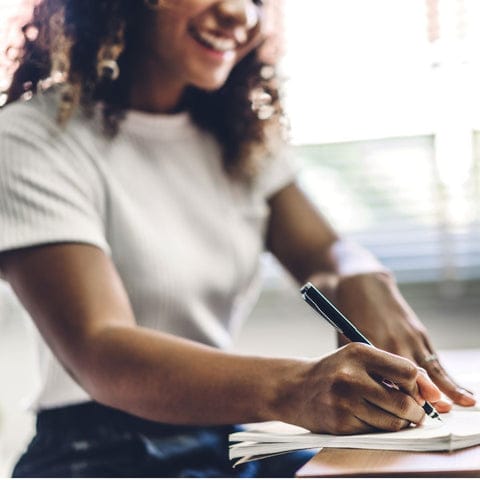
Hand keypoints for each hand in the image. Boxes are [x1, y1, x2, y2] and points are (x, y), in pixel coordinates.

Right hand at [287, 343, 440, 433]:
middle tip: (412, 411)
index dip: (418, 385)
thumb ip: (393, 369)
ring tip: (389, 414)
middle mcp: (350, 375)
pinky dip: (378, 428)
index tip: (414, 391)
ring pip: (393, 422)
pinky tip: (367, 417)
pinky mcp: (341, 423)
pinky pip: (376, 432)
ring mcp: (344, 401)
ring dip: (399, 422)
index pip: (407, 371)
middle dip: (415, 411)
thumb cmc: (334, 371)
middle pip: (404, 401)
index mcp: (358, 352)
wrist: (295, 388)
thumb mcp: (358, 358)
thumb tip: (432, 392)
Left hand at [333, 272, 475, 409]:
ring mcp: (409, 336)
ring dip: (444, 387)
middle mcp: (394, 341)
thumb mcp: (346, 340)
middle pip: (411, 373)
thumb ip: (359, 365)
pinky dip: (446, 376)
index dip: (396, 396)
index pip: (386, 376)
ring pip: (429, 366)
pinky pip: (434, 358)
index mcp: (372, 344)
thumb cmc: (348, 317)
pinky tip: (459, 391)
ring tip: (460, 403)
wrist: (361, 284)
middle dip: (421, 395)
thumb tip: (371, 394)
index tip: (404, 413)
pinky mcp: (418, 332)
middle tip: (433, 415)